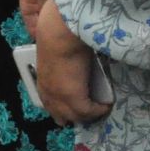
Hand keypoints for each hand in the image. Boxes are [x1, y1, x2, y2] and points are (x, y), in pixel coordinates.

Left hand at [34, 0, 111, 125]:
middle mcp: (48, 94)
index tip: (74, 110)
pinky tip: (107, 105)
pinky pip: (88, 111)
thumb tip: (72, 69)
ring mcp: (59, 97)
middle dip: (75, 116)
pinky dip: (99, 110)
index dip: (63, 110)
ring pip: (75, 116)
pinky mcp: (73, 97)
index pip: (51, 105)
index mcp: (42, 84)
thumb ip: (61, 68)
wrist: (59, 34)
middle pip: (61, 115)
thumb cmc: (57, 38)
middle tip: (91, 113)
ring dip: (88, 114)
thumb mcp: (56, 58)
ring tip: (100, 108)